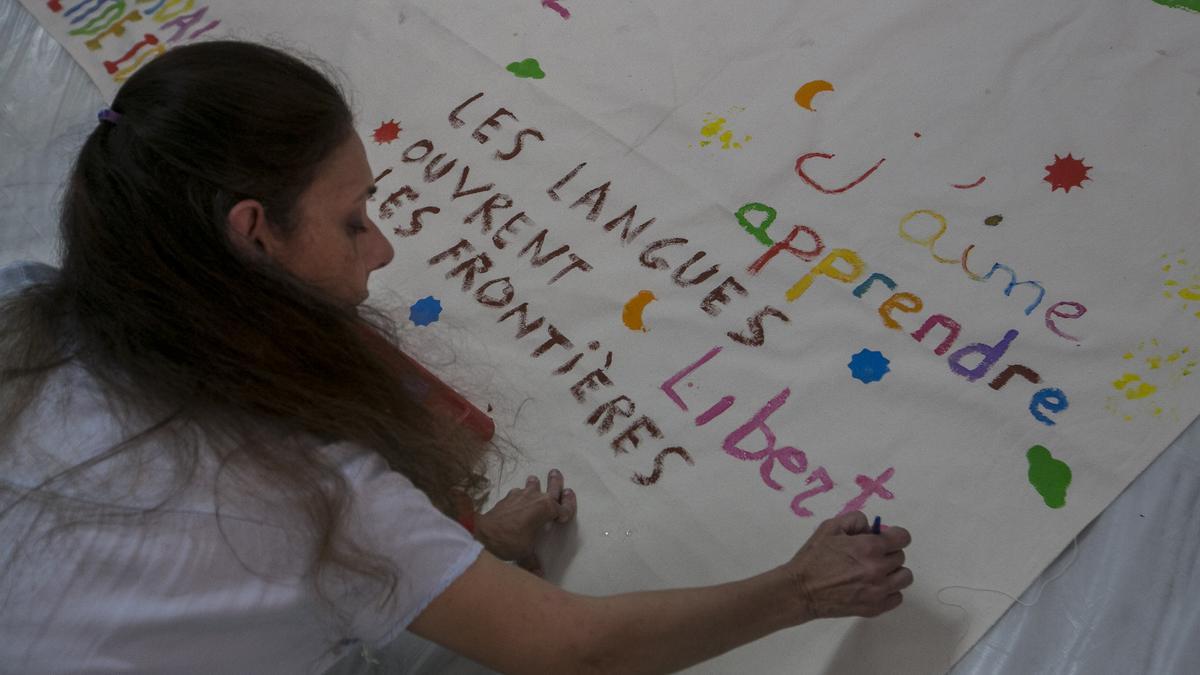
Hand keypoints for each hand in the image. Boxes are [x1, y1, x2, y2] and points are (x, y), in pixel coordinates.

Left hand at [474, 469, 577, 575]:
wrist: (484, 533)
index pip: (565, 508)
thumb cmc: (510, 541)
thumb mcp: (525, 553)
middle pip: (552, 486)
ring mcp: (522, 494)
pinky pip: (518, 491)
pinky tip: (517, 500)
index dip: (569, 508)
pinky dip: (520, 494)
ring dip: (535, 483)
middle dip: (556, 481)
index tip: (565, 515)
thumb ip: (533, 562)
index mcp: (547, 509)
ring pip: (533, 484)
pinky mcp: (509, 496)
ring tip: (535, 481)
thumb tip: (538, 575)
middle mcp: (537, 498)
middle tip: (556, 473)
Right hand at [782, 511, 912, 620]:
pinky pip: (898, 597)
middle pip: (901, 556)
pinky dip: (889, 591)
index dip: (893, 536)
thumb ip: (856, 520)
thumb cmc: (814, 557)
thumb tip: (873, 528)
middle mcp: (878, 569)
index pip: (903, 538)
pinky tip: (873, 587)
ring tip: (876, 573)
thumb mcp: (830, 527)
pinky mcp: (875, 608)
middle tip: (869, 556)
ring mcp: (878, 591)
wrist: (801, 590)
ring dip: (893, 572)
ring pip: (904, 577)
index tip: (884, 539)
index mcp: (869, 547)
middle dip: (887, 553)